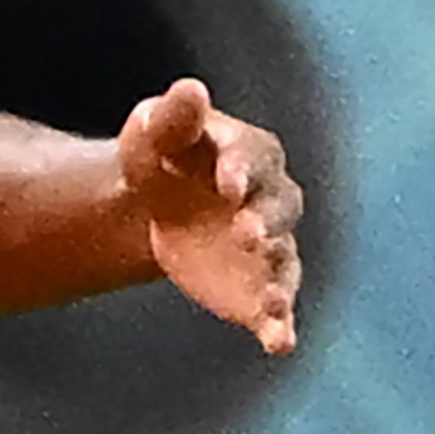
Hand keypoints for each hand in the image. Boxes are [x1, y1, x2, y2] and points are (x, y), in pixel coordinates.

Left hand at [119, 78, 301, 355]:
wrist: (161, 209)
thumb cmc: (163, 162)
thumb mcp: (153, 138)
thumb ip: (169, 119)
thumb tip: (188, 89)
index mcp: (248, 155)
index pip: (252, 159)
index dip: (241, 170)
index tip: (225, 183)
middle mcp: (269, 200)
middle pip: (276, 210)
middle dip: (264, 222)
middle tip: (246, 234)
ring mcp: (268, 245)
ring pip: (282, 262)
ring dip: (277, 280)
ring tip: (269, 302)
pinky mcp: (260, 283)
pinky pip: (277, 306)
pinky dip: (280, 324)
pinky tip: (279, 344)